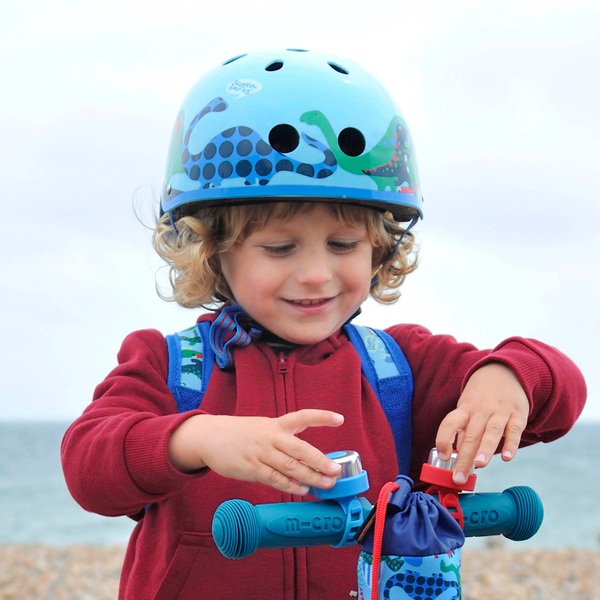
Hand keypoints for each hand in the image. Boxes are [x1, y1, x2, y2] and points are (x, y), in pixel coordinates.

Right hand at [168, 409, 343, 494]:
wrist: (209, 437)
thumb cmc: (240, 433)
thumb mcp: (263, 427)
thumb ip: (283, 438)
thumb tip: (306, 457)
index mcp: (275, 424)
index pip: (302, 416)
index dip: (322, 417)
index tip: (340, 419)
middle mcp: (270, 437)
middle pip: (299, 449)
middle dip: (320, 461)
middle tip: (335, 471)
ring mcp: (260, 453)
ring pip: (290, 467)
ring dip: (310, 477)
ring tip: (325, 485)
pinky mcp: (250, 468)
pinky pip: (274, 479)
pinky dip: (290, 486)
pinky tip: (302, 490)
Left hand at [435, 362, 529, 484]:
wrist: (505, 372)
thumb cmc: (481, 398)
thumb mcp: (467, 408)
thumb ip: (464, 432)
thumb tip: (459, 458)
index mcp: (465, 409)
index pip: (450, 422)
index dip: (444, 438)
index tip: (442, 455)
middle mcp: (481, 410)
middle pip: (470, 434)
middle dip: (463, 457)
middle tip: (458, 477)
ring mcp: (500, 412)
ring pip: (491, 431)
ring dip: (485, 449)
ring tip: (479, 465)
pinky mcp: (518, 415)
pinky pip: (514, 430)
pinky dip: (511, 444)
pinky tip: (507, 457)